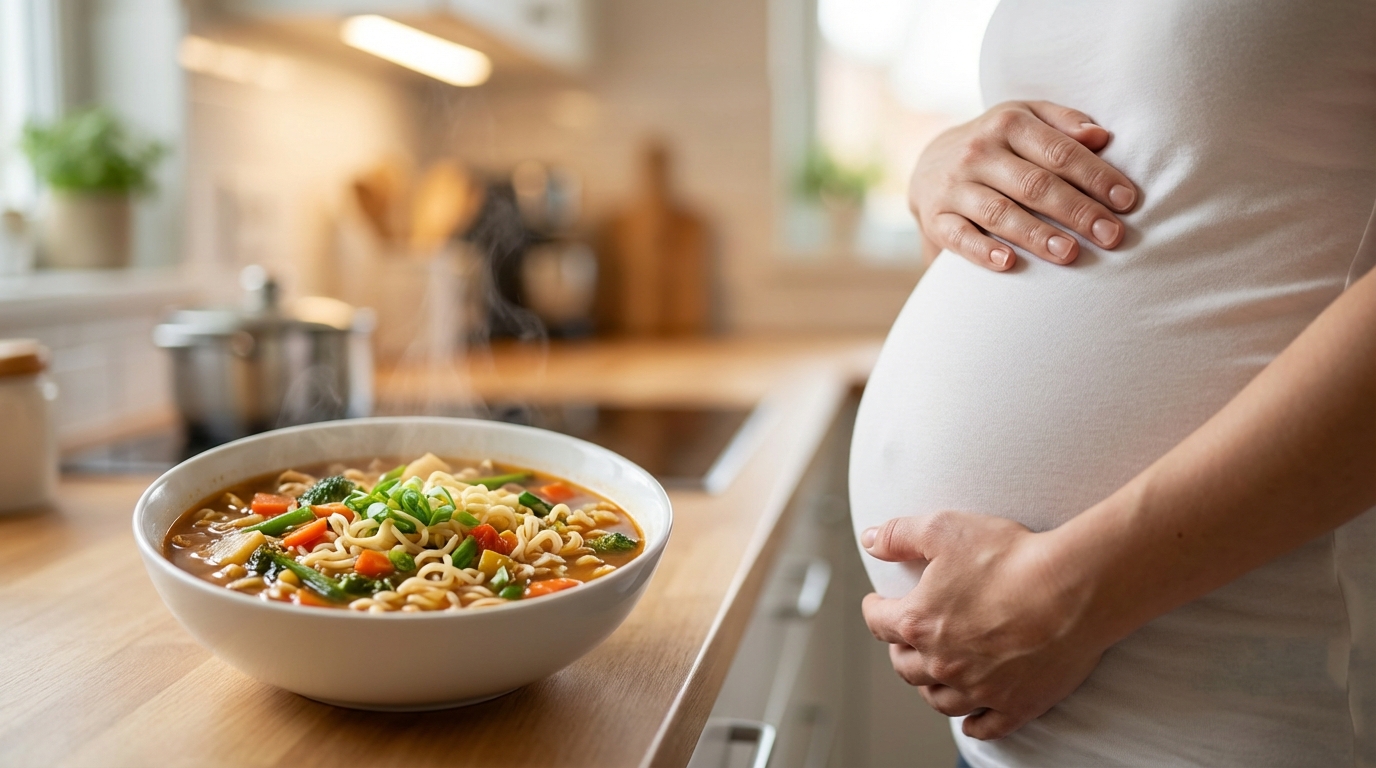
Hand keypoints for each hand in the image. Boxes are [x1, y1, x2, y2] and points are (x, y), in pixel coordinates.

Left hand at [860, 511, 1107, 739]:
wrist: (1073, 589)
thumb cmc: (1011, 558)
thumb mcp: (944, 530)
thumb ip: (898, 535)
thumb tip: (868, 540)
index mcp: (919, 622)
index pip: (878, 622)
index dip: (873, 610)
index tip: (876, 604)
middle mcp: (943, 662)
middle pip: (905, 666)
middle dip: (899, 650)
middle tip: (903, 640)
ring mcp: (979, 688)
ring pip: (939, 700)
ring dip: (929, 688)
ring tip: (932, 676)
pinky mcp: (1016, 704)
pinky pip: (985, 726)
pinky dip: (973, 723)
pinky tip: (970, 719)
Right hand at [911, 101, 1136, 270]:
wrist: (930, 163)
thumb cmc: (996, 144)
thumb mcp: (1026, 117)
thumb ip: (1064, 123)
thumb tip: (1101, 136)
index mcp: (1007, 123)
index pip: (1060, 152)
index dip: (1096, 176)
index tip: (1126, 201)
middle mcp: (978, 152)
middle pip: (1034, 184)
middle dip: (1077, 211)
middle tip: (1111, 236)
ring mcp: (954, 187)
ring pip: (999, 212)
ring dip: (1036, 235)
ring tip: (1070, 254)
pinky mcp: (936, 218)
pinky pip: (959, 236)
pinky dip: (982, 250)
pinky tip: (1008, 263)